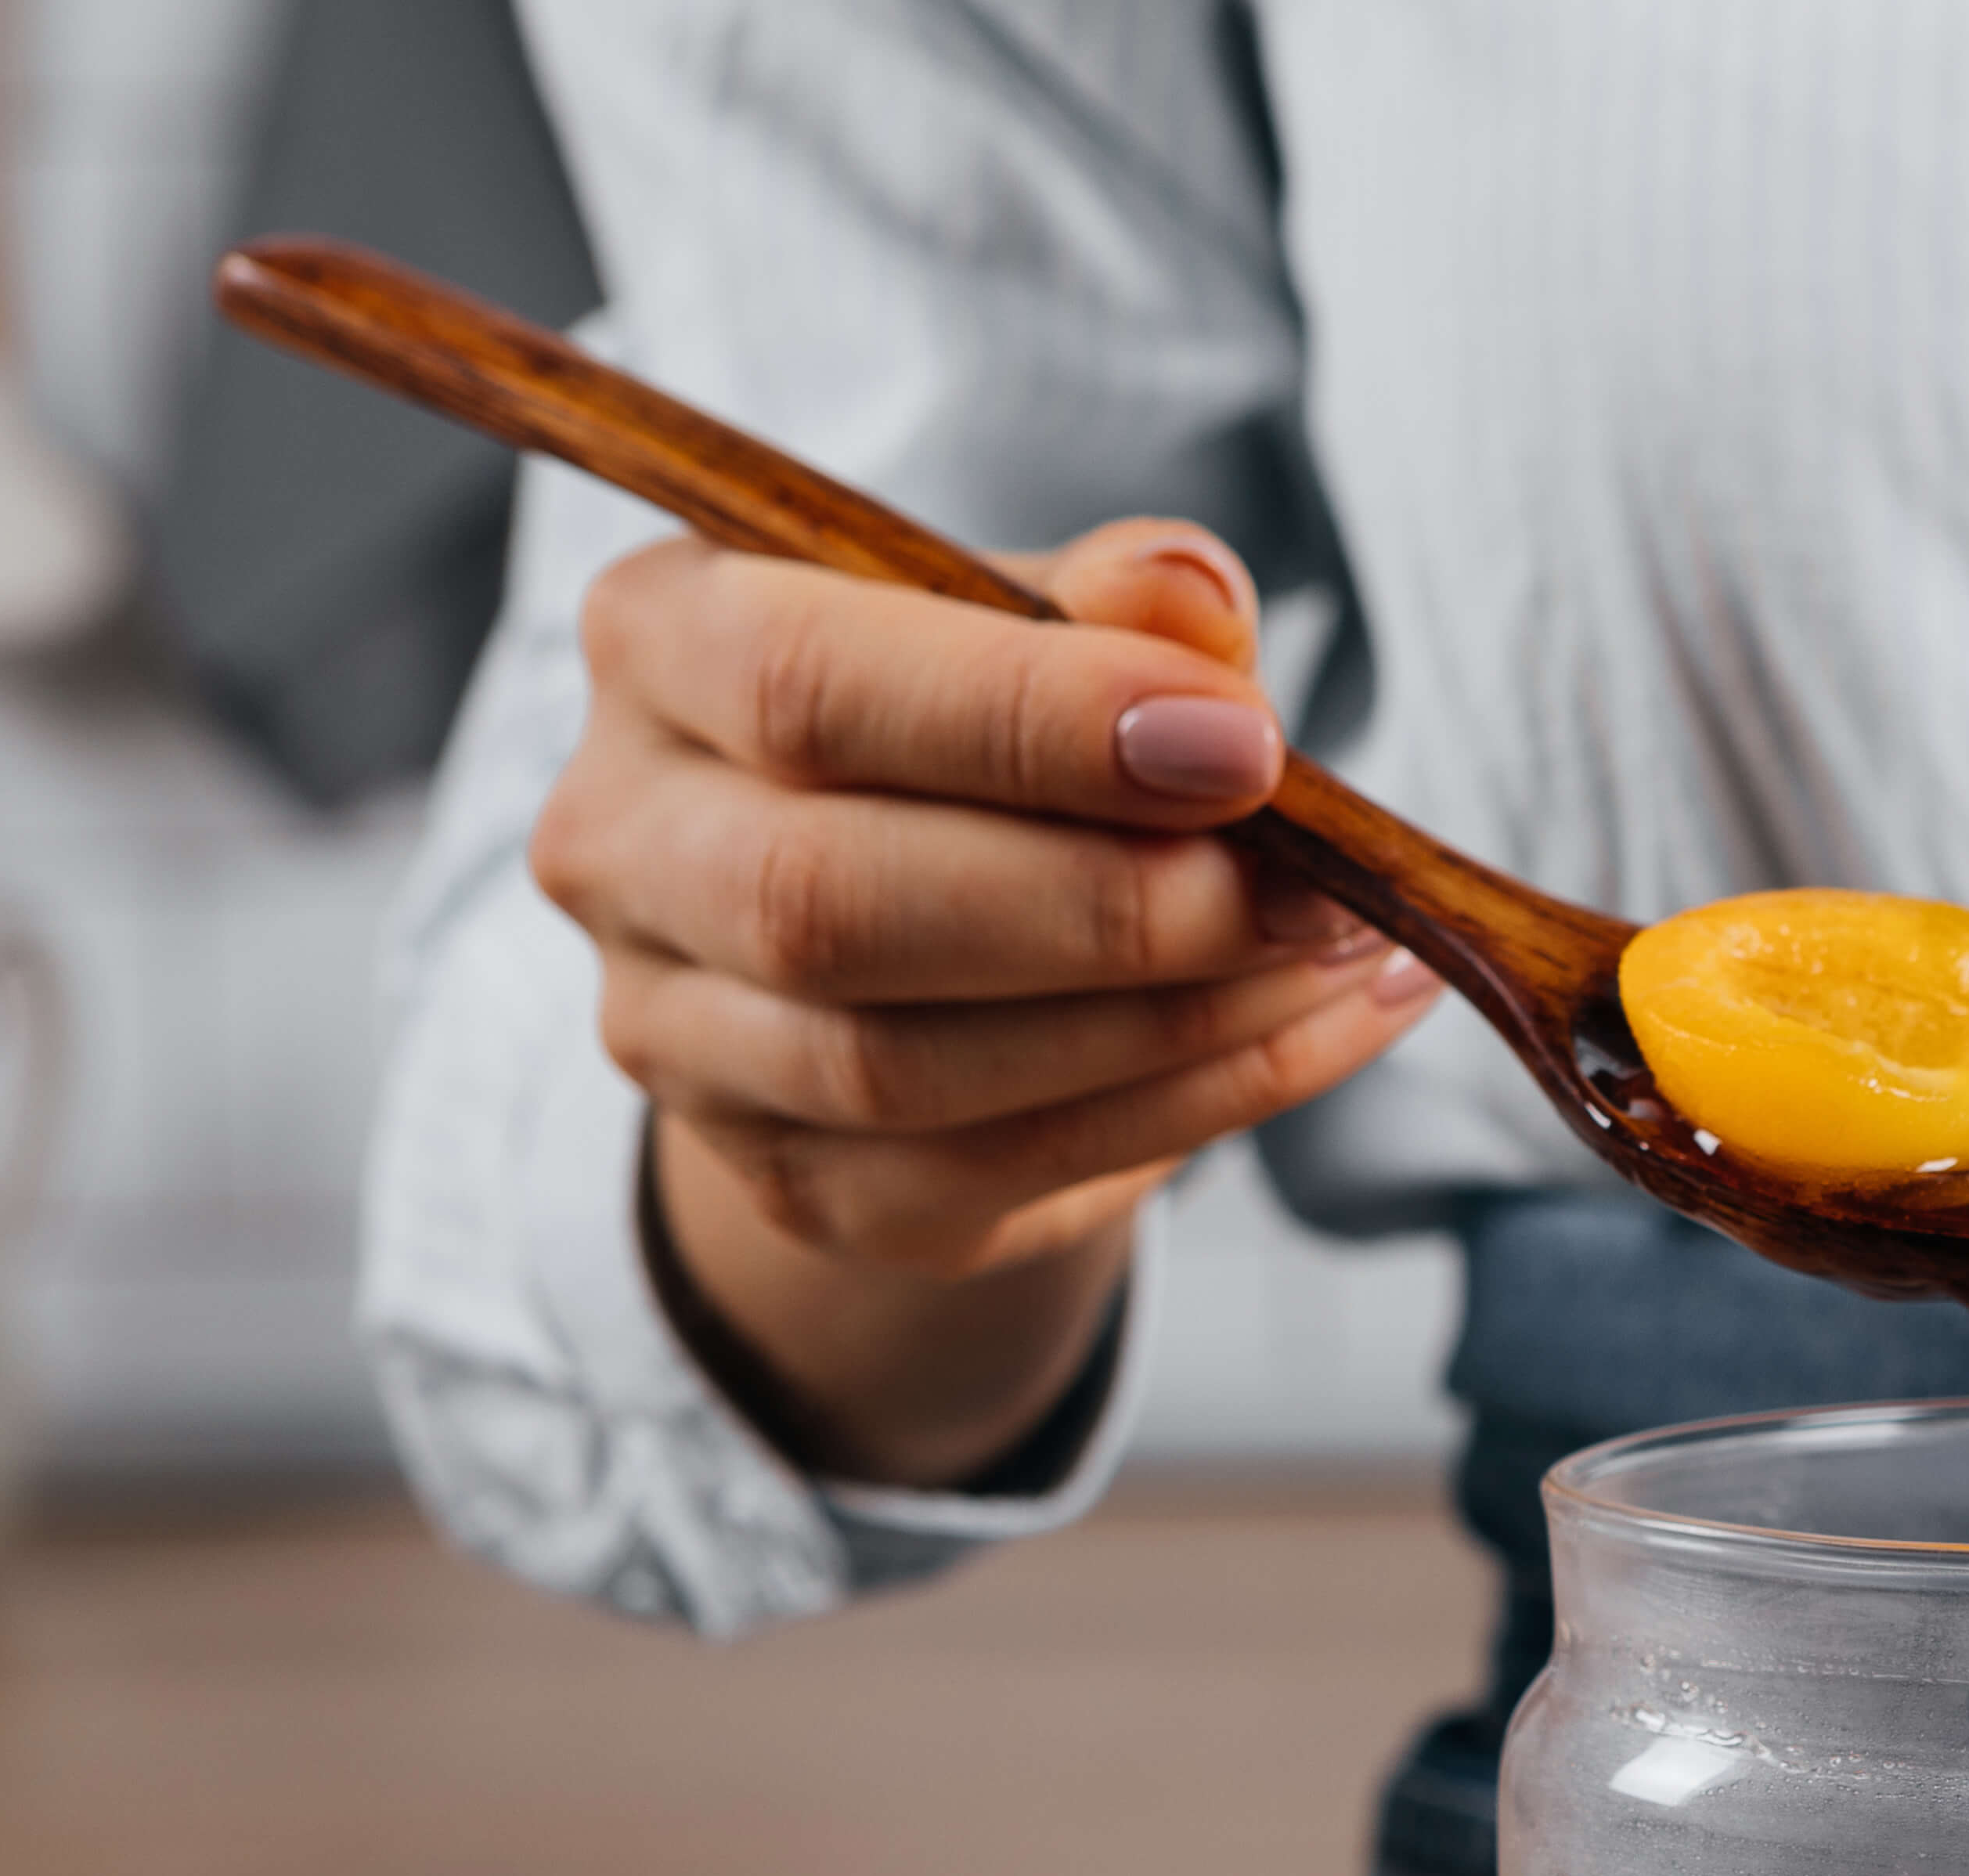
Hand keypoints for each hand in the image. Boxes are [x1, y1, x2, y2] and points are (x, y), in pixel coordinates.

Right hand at [527, 519, 1444, 1483]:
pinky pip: (997, 1170)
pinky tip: (1325, 1029)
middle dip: (1105, 905)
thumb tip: (1192, 597)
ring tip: (1346, 954)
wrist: (919, 927)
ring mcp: (683, 1039)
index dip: (1029, 720)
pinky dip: (1198, 1102)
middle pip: (825, 901)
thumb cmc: (977, 729)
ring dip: (1171, 1020)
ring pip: (905, 1067)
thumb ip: (1108, 601)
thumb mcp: (1038, 623)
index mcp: (656, 643)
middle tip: (1314, 890)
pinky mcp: (794, 1185)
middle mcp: (622, 845)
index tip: (1243, 745)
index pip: (801, 681)